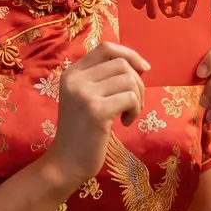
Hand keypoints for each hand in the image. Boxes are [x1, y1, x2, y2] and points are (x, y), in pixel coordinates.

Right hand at [46, 42, 149, 189]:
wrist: (66, 163)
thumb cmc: (82, 130)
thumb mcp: (85, 96)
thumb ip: (103, 78)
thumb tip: (140, 65)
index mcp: (72, 72)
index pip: (106, 48)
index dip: (129, 54)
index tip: (144, 69)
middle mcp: (76, 79)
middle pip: (122, 64)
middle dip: (137, 83)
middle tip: (133, 104)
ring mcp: (85, 94)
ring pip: (129, 80)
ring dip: (137, 98)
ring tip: (128, 114)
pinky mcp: (97, 111)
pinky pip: (130, 98)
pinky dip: (135, 110)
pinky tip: (125, 123)